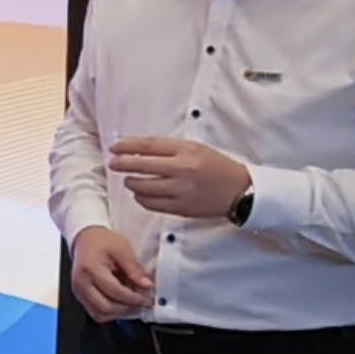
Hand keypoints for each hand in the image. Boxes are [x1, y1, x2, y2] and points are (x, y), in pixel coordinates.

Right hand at [69, 225, 154, 320]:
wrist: (85, 238)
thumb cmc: (101, 241)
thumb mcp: (122, 249)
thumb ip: (134, 269)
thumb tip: (146, 285)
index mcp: (91, 269)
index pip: (114, 291)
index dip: (133, 298)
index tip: (147, 299)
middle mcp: (81, 283)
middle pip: (105, 307)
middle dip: (127, 309)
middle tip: (141, 304)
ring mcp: (78, 291)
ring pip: (100, 314)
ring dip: (118, 313)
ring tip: (131, 303)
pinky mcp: (80, 296)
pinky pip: (95, 312)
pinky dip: (109, 312)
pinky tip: (120, 303)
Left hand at [108, 136, 251, 219]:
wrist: (241, 191)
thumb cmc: (217, 167)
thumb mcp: (197, 149)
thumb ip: (170, 149)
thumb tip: (139, 150)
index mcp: (187, 151)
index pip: (148, 145)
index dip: (127, 146)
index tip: (114, 147)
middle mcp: (182, 169)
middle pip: (142, 165)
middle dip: (122, 164)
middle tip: (113, 164)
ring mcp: (181, 190)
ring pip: (144, 187)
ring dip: (131, 183)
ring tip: (128, 180)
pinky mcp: (182, 207)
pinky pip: (152, 204)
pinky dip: (142, 198)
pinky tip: (140, 194)